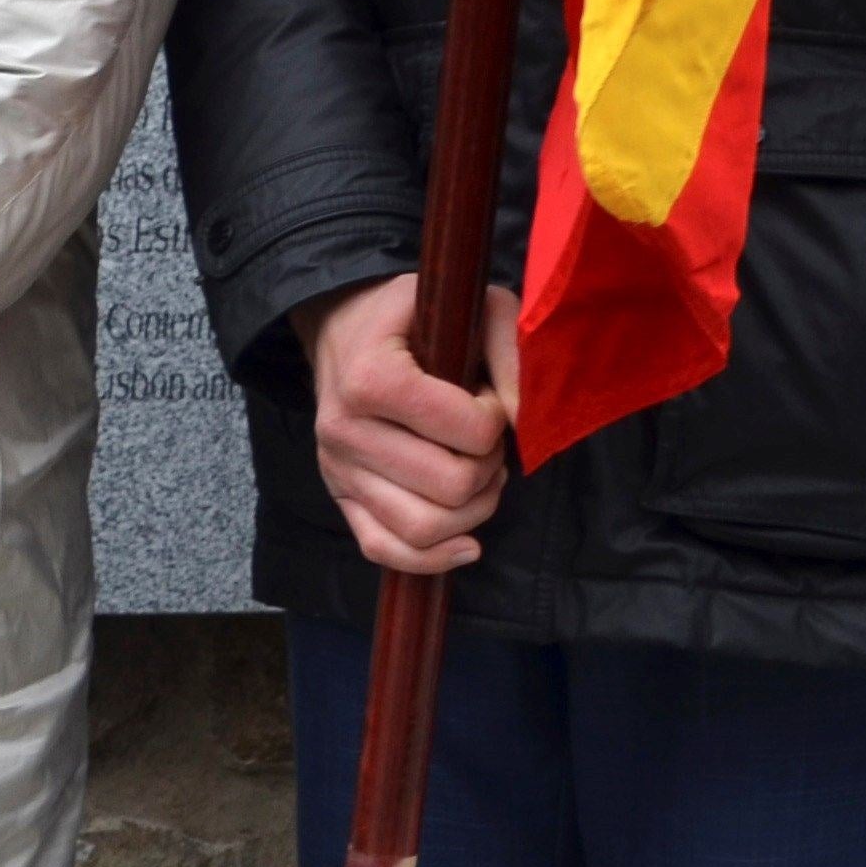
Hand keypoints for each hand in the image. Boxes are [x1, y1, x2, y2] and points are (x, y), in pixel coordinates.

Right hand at [300, 273, 523, 574]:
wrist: (344, 329)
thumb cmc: (416, 318)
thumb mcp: (475, 308)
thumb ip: (513, 353)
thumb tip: (527, 423)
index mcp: (371, 378)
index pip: (468, 430)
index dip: (496, 418)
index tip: (483, 395)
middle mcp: (344, 430)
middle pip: (452, 486)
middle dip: (488, 465)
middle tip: (483, 438)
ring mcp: (337, 468)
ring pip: (424, 528)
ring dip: (472, 509)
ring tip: (474, 473)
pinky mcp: (340, 496)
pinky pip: (384, 550)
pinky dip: (433, 558)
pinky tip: (466, 542)